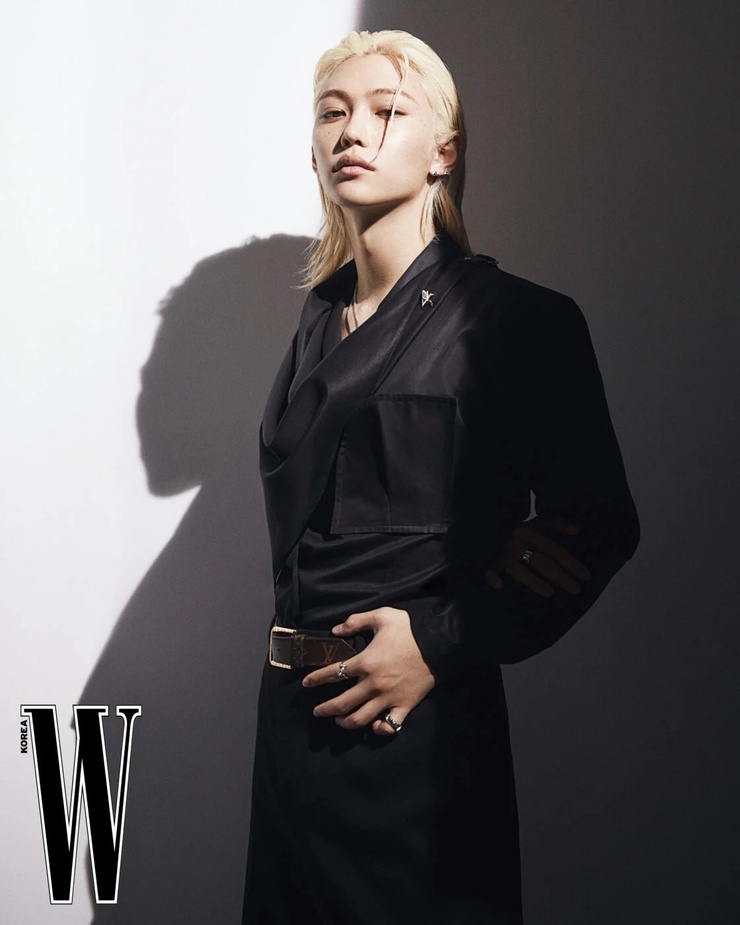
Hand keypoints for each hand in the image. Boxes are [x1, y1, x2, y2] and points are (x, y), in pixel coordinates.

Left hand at [302, 606, 435, 734]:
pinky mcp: (405, 705)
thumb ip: (356, 621)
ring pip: (361, 719)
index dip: (316, 679)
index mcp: (365, 662)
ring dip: (346, 722)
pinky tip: (374, 726)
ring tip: (339, 721)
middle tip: (317, 712)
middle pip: (342, 704)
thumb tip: (336, 629)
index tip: (306, 683)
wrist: (438, 641)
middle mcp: (373, 684)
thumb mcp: (381, 616)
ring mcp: (389, 698)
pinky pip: (390, 725)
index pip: (333, 674)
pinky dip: (380, 729)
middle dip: (325, 710)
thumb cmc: (409, 628)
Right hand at [485, 516, 591, 596]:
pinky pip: (489, 571)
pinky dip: (492, 578)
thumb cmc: (520, 532)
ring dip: (534, 582)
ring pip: (518, 570)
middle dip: (560, 577)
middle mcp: (517, 542)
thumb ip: (557, 524)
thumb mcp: (538, 524)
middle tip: (576, 589)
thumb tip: (577, 529)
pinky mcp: (490, 562)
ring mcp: (502, 554)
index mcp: (529, 532)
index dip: (572, 563)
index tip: (586, 576)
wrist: (489, 529)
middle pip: (541, 562)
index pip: (555, 550)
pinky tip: (499, 586)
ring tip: (550, 593)